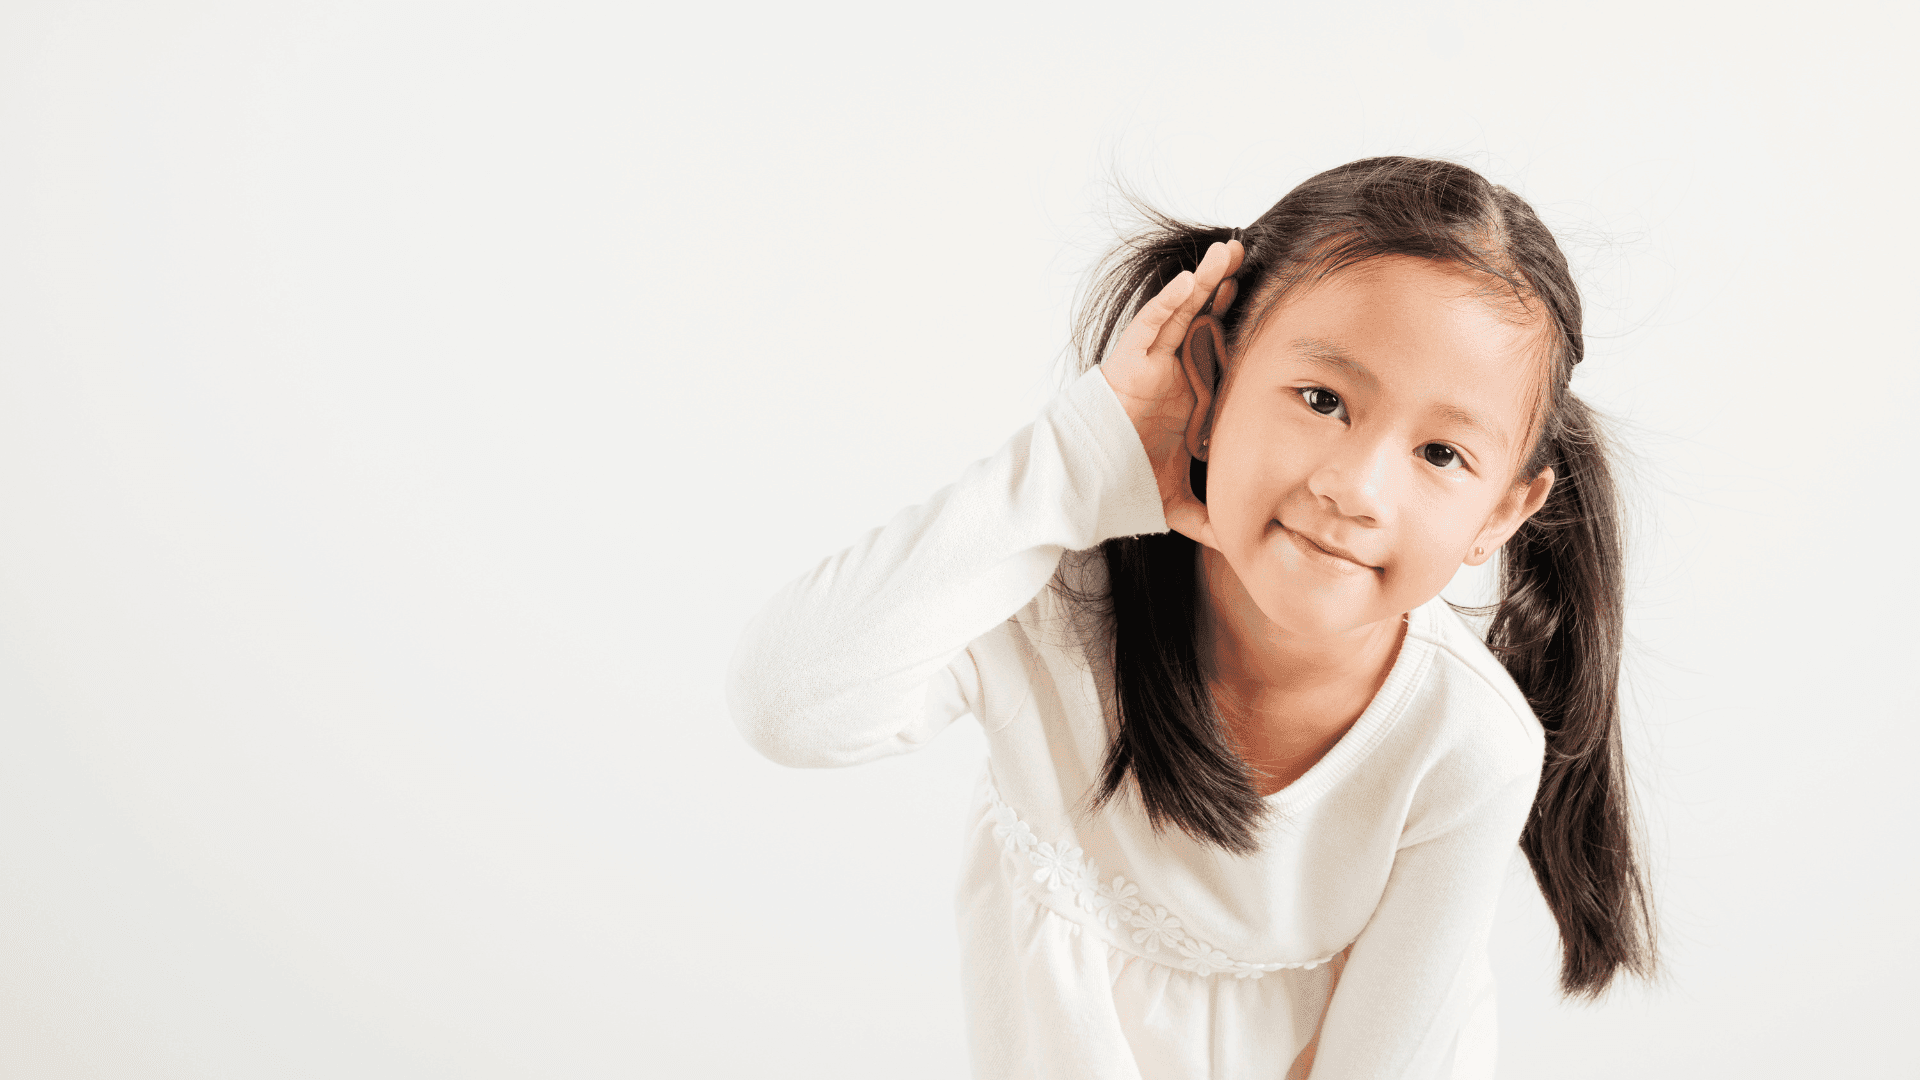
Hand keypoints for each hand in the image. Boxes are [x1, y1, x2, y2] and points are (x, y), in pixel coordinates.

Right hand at [1099, 238, 1243, 548]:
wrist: (1079, 486)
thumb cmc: (1121, 483)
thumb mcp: (1174, 501)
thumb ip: (1206, 516)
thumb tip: (1240, 546)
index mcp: (1186, 394)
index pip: (1218, 348)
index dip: (1242, 322)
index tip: (1277, 300)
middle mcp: (1169, 372)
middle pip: (1203, 319)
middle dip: (1226, 287)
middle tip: (1256, 255)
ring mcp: (1148, 365)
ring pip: (1179, 313)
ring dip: (1203, 281)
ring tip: (1230, 251)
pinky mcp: (1126, 365)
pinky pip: (1148, 327)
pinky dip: (1167, 304)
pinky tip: (1189, 281)